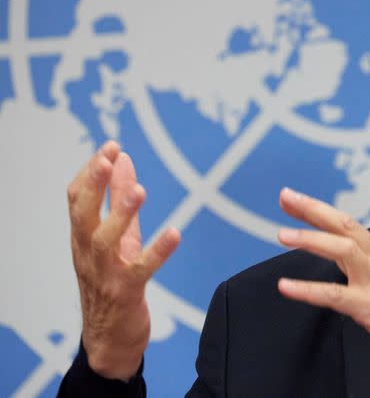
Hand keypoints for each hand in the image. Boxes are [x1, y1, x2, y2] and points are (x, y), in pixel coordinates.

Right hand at [67, 141, 179, 380]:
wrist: (110, 339)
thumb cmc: (112, 281)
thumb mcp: (117, 235)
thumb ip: (118, 198)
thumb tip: (123, 161)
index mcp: (83, 238)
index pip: (76, 199)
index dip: (91, 172)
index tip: (109, 147)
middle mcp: (88, 254)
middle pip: (82, 215)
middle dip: (93, 184)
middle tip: (107, 158)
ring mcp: (105, 274)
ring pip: (105, 241)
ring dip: (121, 214)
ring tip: (139, 191)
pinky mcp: (127, 292)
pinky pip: (141, 270)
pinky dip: (158, 251)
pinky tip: (174, 233)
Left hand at [276, 188, 369, 380]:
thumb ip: (362, 265)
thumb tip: (336, 255)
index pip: (345, 224)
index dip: (317, 210)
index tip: (292, 198)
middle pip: (343, 226)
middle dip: (312, 209)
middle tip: (286, 197)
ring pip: (342, 250)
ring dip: (311, 240)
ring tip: (283, 234)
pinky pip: (335, 295)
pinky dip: (309, 290)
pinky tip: (287, 287)